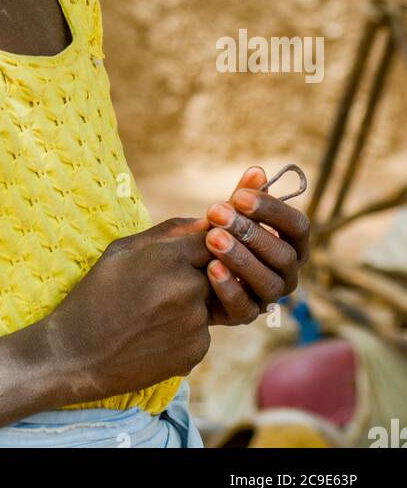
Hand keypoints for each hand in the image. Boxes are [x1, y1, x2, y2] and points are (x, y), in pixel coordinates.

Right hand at [44, 217, 212, 402]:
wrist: (77, 356)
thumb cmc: (95, 295)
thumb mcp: (121, 251)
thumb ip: (168, 233)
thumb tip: (205, 222)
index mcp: (168, 258)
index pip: (210, 239)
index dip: (196, 246)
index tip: (177, 256)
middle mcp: (188, 290)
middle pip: (212, 272)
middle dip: (190, 276)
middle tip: (154, 290)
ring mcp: (194, 324)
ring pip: (205, 303)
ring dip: (187, 305)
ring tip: (148, 314)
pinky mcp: (196, 352)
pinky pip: (200, 332)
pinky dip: (182, 332)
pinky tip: (152, 336)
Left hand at [200, 166, 310, 326]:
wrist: (189, 267)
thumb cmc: (218, 232)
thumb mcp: (228, 213)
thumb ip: (243, 196)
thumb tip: (257, 172)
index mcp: (291, 243)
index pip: (298, 226)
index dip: (272, 210)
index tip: (239, 196)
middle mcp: (287, 272)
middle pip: (283, 255)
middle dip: (250, 232)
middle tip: (217, 213)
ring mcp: (269, 296)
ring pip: (269, 282)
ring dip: (240, 259)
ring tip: (212, 238)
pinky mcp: (247, 315)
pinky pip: (245, 308)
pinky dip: (229, 288)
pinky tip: (210, 268)